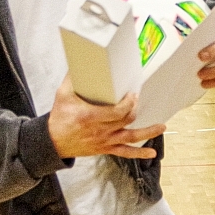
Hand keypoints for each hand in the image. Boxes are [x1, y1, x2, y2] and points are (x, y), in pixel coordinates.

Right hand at [47, 75, 163, 159]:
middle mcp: (100, 130)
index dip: (128, 103)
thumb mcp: (62, 95)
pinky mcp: (106, 148)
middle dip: (134, 109)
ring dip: (148, 132)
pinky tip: (152, 152)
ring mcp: (104, 141)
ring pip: (131, 137)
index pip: (116, 112)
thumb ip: (72, 79)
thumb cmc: (59, 117)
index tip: (131, 94)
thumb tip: (80, 60)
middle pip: (125, 120)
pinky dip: (139, 154)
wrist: (53, 141)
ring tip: (162, 126)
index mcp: (90, 117)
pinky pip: (125, 152)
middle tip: (137, 99)